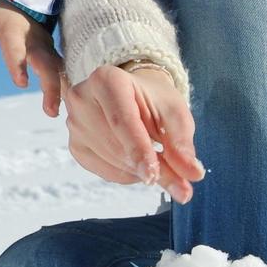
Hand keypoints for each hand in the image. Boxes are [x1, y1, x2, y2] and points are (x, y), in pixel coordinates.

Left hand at [0, 0, 65, 116]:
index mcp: (13, 29)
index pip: (16, 48)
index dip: (19, 64)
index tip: (22, 83)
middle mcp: (34, 38)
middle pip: (46, 63)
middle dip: (50, 85)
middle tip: (49, 110)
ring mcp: (45, 45)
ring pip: (57, 68)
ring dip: (61, 89)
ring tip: (56, 113)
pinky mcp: (49, 51)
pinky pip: (60, 69)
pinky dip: (65, 85)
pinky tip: (64, 106)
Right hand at [65, 62, 205, 202]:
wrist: (132, 95)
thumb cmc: (153, 100)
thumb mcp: (175, 112)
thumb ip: (183, 142)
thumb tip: (193, 173)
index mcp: (106, 80)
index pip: (121, 120)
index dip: (139, 150)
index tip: (154, 176)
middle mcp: (82, 99)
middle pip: (117, 145)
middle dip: (149, 168)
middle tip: (181, 185)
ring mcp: (74, 124)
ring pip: (112, 162)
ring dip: (141, 171)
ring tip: (159, 162)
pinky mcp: (75, 145)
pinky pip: (105, 172)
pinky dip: (128, 174)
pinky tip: (137, 162)